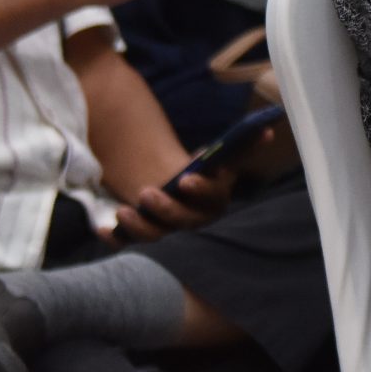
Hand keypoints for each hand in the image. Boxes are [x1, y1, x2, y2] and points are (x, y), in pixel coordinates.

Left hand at [113, 150, 236, 239]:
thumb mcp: (215, 156)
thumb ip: (239, 146)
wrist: (171, 182)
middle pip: (184, 221)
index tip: (186, 179)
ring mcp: (166, 228)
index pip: (214, 198)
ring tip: (123, 212)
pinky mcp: (142, 232)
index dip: (202, 192)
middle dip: (166, 210)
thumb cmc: (197, 168)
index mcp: (214, 197)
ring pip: (156, 235)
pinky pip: (128, 241)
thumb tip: (268, 131)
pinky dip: (115, 237)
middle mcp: (193, 217)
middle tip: (146, 192)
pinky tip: (102, 229)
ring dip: (140, 226)